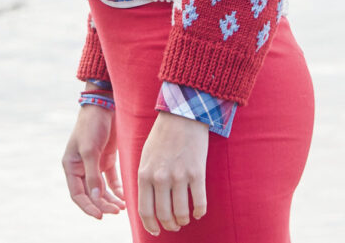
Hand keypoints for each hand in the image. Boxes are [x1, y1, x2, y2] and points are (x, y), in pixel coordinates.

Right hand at [62, 104, 125, 219]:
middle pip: (91, 194)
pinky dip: (117, 190)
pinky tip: (124, 197)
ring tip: (122, 208)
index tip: (100, 216)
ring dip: (110, 200)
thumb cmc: (92, 125)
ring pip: (101, 190)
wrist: (104, 104)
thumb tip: (95, 199)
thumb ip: (93, 175)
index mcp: (71, 167)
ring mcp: (94, 164)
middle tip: (116, 211)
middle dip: (102, 204)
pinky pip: (111, 180)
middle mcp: (82, 168)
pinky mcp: (107, 159)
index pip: (78, 195)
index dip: (88, 207)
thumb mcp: (90, 150)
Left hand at [137, 110, 207, 235]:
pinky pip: (199, 203)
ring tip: (185, 218)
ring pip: (181, 213)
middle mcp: (160, 177)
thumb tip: (147, 203)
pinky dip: (199, 212)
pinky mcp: (197, 173)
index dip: (151, 225)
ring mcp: (179, 176)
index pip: (144, 210)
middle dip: (170, 225)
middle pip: (164, 215)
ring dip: (184, 220)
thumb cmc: (163, 135)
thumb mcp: (146, 156)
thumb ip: (145, 178)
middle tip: (174, 225)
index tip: (157, 231)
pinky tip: (199, 211)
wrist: (183, 114)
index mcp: (144, 173)